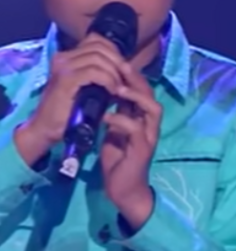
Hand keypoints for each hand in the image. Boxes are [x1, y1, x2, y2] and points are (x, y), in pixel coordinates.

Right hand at [15, 33, 126, 163]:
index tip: (122, 69)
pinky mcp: (66, 79)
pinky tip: (113, 91)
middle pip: (98, 46)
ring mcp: (63, 67)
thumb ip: (96, 74)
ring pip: (98, 58)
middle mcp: (62, 57)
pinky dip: (108, 80)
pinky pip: (94, 72)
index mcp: (65, 57)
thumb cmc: (66, 112)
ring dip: (114, 72)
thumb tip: (121, 68)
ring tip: (119, 88)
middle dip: (117, 61)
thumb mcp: (83, 88)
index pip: (95, 40)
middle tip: (126, 79)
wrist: (45, 128)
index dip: (113, 51)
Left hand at [101, 63, 161, 228]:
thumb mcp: (112, 128)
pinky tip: (106, 116)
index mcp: (140, 117)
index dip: (129, 75)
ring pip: (152, 108)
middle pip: (150, 93)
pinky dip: (121, 120)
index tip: (113, 62)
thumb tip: (99, 90)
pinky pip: (136, 129)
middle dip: (135, 78)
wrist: (121, 188)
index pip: (140, 89)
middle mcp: (149, 123)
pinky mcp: (142, 150)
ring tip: (118, 88)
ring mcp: (148, 136)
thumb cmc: (116, 157)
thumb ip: (112, 110)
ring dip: (135, 96)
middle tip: (119, 66)